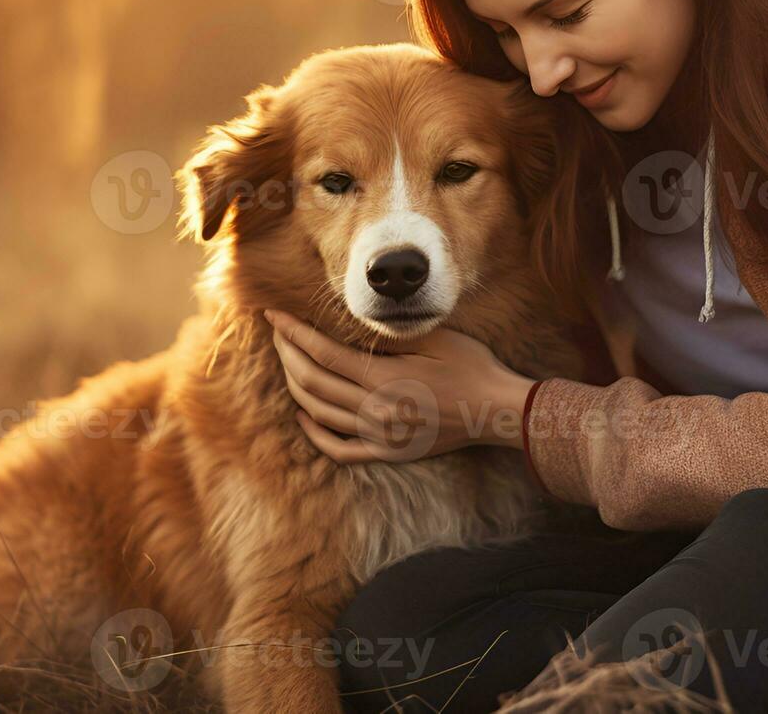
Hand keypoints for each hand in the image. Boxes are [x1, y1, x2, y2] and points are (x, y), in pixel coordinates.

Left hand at [265, 308, 535, 463]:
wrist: (495, 411)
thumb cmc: (470, 368)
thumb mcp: (434, 339)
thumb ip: (389, 336)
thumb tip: (352, 324)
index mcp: (382, 379)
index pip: (321, 353)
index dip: (292, 333)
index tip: (273, 316)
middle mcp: (374, 410)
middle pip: (311, 381)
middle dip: (287, 354)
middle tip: (277, 333)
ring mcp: (378, 436)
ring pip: (318, 413)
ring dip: (295, 386)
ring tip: (287, 364)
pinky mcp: (386, 452)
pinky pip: (338, 448)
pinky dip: (314, 432)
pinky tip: (305, 415)